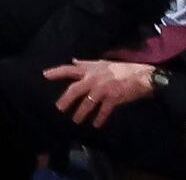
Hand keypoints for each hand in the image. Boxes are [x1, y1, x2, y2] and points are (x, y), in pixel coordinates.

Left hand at [47, 62, 166, 125]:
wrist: (140, 76)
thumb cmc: (121, 69)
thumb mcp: (102, 63)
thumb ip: (86, 63)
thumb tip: (73, 60)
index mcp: (90, 69)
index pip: (70, 69)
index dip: (57, 71)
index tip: (45, 75)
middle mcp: (94, 79)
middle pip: (75, 89)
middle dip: (66, 99)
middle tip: (59, 108)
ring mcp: (103, 89)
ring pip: (87, 103)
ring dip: (81, 112)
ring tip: (76, 120)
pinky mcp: (113, 98)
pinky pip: (103, 111)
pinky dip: (99, 118)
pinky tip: (96, 124)